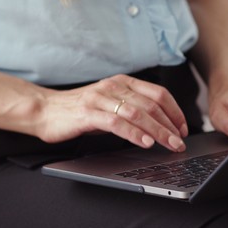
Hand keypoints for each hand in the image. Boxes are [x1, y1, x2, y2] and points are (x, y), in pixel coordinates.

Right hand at [37, 74, 187, 151]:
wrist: (45, 109)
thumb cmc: (80, 109)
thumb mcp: (111, 103)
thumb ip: (132, 108)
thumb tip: (159, 124)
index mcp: (123, 82)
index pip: (158, 93)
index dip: (175, 111)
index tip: (183, 128)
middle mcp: (114, 87)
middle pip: (152, 105)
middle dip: (170, 125)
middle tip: (180, 141)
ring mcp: (101, 99)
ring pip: (138, 114)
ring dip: (158, 131)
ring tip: (170, 144)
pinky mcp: (88, 113)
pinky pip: (117, 123)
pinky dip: (134, 134)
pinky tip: (146, 142)